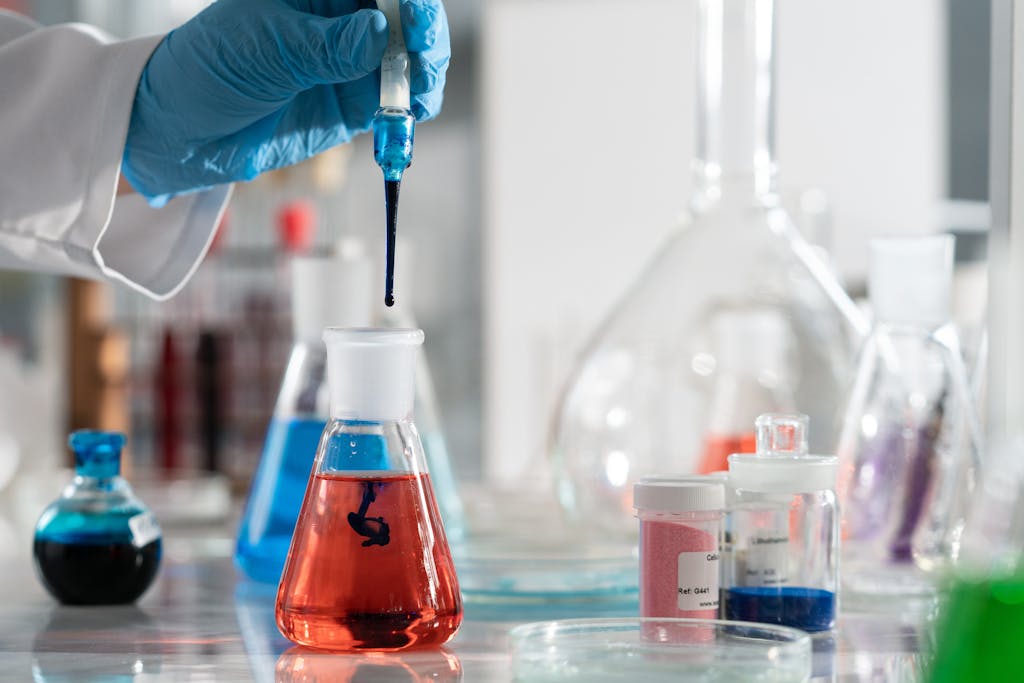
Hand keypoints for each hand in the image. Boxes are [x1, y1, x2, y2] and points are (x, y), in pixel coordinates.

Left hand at [122, 0, 449, 204]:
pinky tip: (413, 112)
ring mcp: (353, 61)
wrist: (188, 130)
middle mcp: (342, 18)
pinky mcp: (357, 103)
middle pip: (401, 15)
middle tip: (423, 47)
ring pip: (409, 58)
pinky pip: (398, 101)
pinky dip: (412, 107)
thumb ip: (325, 46)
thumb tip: (377, 31)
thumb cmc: (213, 67)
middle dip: (422, 30)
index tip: (414, 7)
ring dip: (425, 70)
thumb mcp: (266, 50)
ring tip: (422, 91)